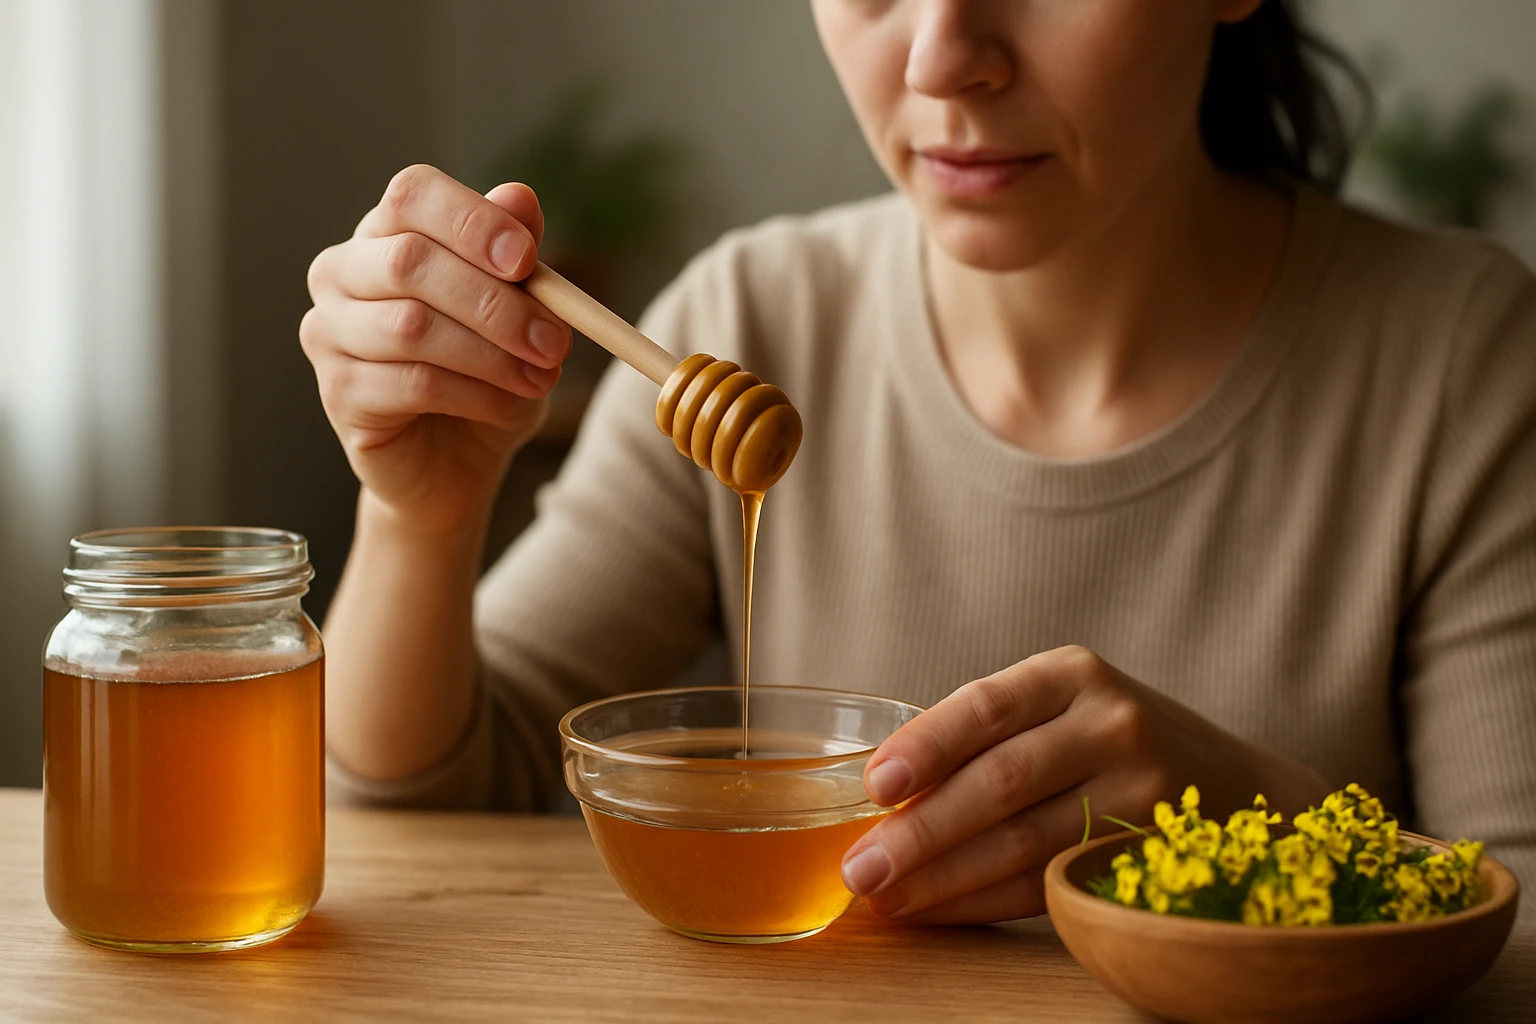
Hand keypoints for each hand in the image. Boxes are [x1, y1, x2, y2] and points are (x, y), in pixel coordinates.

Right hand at [300, 164, 572, 531]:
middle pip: (410, 261)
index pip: (412, 195)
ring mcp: (329, 331)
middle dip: (495, 302)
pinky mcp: (338, 392)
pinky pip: (411, 384)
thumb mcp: (517, 311)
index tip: (527, 259)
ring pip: (412, 327)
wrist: (457, 460)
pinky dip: (475, 394)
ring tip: (541, 378)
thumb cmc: (486, 371)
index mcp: (386, 233)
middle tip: (555, 340)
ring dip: (491, 354)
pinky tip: (508, 406)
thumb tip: (519, 195)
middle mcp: (342, 272)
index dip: (471, 220)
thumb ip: (514, 256)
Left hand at [841, 645, 1327, 923]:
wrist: (1236, 785)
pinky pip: (1049, 885)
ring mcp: (1140, 792)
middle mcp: (1112, 724)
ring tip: (884, 897)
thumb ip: (984, 737)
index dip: (927, 745)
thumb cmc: (1107, 741)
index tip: (874, 784)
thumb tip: (878, 797)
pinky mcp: (1148, 855)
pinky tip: (938, 911)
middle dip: (921, 832)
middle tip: (860, 867)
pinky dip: (984, 902)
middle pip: (1001, 782)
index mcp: (1072, 674)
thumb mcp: (1060, 706)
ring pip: (1024, 843)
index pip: (988, 705)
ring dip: (943, 878)